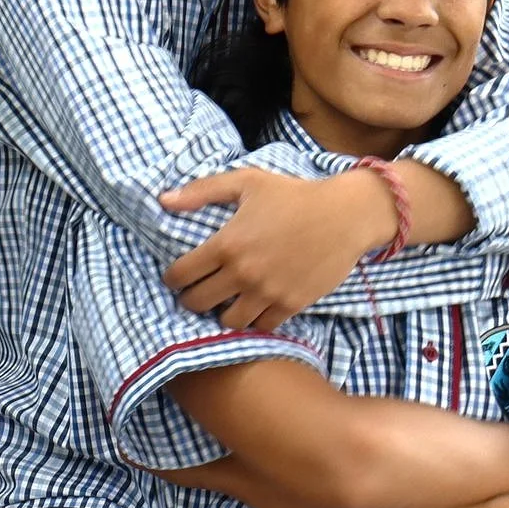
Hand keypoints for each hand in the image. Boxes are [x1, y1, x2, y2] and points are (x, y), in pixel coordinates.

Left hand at [157, 168, 391, 330]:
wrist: (345, 215)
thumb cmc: (293, 195)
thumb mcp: (245, 182)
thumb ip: (201, 191)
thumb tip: (163, 200)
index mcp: (226, 244)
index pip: (181, 275)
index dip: (172, 278)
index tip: (177, 277)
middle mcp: (242, 273)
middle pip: (198, 303)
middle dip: (191, 299)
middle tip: (198, 292)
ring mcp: (267, 292)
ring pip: (229, 321)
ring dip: (222, 313)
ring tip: (226, 302)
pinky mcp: (291, 304)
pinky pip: (262, 326)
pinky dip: (255, 320)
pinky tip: (254, 307)